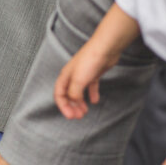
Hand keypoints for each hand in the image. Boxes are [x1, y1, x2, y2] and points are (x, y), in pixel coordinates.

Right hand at [54, 5, 138, 119]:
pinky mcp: (93, 73)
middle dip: (72, 107)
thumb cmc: (90, 61)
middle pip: (68, 95)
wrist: (106, 47)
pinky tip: (95, 101)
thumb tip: (75, 101)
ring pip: (79, 92)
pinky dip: (92, 94)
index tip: (70, 116)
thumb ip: (74, 93)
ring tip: (85, 112)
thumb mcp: (78, 80)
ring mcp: (83, 74)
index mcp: (65, 77)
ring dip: (80, 103)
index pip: (59, 95)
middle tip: (78, 117)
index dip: (63, 107)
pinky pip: (90, 86)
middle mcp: (72, 76)